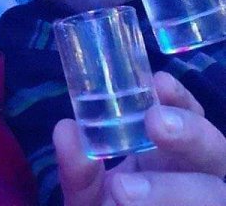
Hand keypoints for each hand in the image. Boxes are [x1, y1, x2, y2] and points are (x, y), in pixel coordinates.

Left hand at [54, 72, 225, 204]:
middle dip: (192, 132)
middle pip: (216, 150)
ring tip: (122, 189)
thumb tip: (66, 129)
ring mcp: (203, 200)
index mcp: (173, 155)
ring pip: (212, 192)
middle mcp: (196, 176)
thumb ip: (78, 167)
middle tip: (156, 122)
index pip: (192, 116)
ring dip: (172, 188)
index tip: (159, 82)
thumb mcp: (86, 190)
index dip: (181, 99)